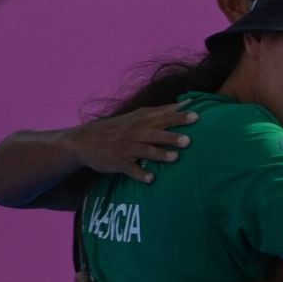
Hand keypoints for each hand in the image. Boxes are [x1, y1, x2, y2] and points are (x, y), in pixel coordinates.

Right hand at [65, 101, 198, 182]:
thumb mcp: (138, 116)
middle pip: (157, 133)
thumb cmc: (119, 127)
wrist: (85, 140)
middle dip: (172, 136)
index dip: (180, 116)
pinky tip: (151, 179)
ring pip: (145, 151)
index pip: (164, 116)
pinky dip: (140, 174)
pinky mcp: (118, 162)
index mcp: (142, 120)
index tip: (197, 116)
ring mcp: (126, 147)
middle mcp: (136, 132)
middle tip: (188, 140)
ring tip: (175, 158)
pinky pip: (130, 169)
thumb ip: (162, 111)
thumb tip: (187, 102)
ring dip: (160, 154)